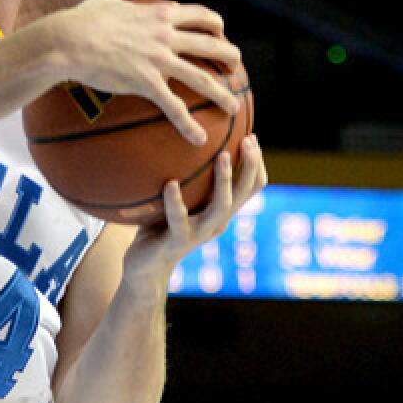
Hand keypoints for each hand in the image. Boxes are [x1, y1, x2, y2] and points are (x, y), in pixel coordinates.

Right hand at [54, 0, 242, 144]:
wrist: (66, 40)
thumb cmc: (81, 19)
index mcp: (158, 14)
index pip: (199, 15)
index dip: (215, 24)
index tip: (220, 32)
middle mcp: (165, 35)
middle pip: (211, 44)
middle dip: (229, 56)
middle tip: (236, 67)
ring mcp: (158, 59)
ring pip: (202, 78)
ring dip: (221, 94)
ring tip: (232, 107)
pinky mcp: (145, 81)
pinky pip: (174, 106)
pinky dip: (188, 124)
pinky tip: (198, 138)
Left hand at [121, 134, 269, 289]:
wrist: (145, 265)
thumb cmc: (159, 225)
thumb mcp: (178, 198)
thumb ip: (187, 177)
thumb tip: (183, 138)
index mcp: (219, 211)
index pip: (250, 187)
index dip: (256, 164)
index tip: (252, 136)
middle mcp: (215, 222)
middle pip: (243, 194)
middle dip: (249, 166)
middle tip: (249, 141)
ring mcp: (198, 233)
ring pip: (220, 207)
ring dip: (223, 181)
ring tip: (222, 156)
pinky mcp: (177, 241)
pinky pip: (178, 220)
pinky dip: (175, 202)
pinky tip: (171, 184)